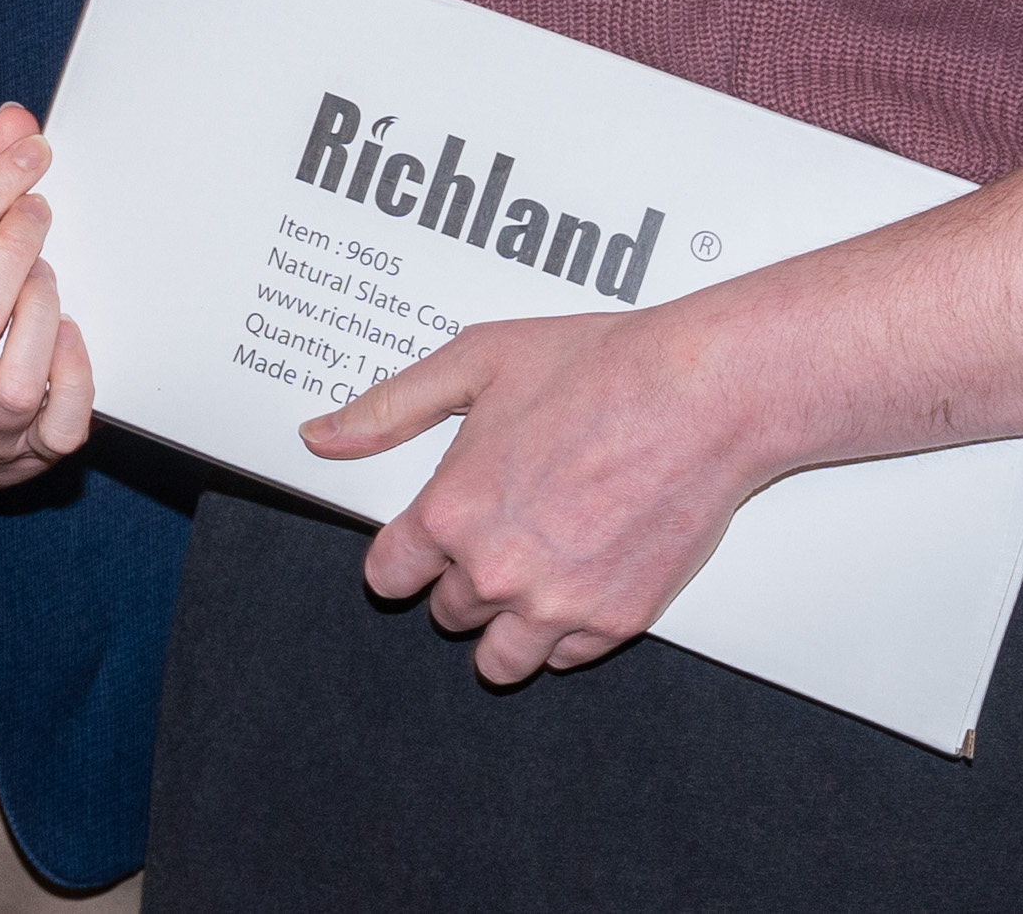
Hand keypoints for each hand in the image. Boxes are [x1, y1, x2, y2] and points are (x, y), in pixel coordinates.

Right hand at [0, 103, 94, 489]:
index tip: (30, 153)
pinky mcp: (24, 459)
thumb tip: (14, 119)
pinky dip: (75, 371)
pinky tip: (68, 337)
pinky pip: (62, 418)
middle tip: (39, 209)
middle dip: (19, 246)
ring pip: (21, 373)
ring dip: (45, 309)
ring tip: (45, 277)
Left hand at [305, 301, 765, 685]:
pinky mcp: (618, 621)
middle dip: (462, 579)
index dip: (401, 559)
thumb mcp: (472, 364)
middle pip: (448, 612)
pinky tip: (577, 581)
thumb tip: (323, 434)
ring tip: (528, 578)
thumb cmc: (596, 368)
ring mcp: (559, 605)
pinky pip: (567, 658)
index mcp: (450, 513)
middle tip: (497, 535)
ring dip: (505, 625)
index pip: (389, 575)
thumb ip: (390, 408)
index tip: (414, 551)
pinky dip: (565, 631)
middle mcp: (497, 571)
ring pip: (502, 658)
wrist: (699, 394)